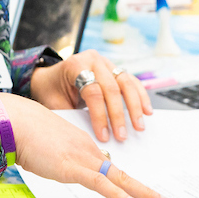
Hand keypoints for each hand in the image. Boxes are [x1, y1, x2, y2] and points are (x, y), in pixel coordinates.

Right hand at [0, 93, 172, 197]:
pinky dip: (117, 195)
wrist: (15, 122)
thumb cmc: (27, 134)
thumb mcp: (54, 151)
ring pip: (120, 181)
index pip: (114, 172)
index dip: (129, 189)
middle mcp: (91, 153)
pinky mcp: (72, 167)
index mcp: (87, 148)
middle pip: (125, 177)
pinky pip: (100, 183)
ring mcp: (83, 159)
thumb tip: (68, 170)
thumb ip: (66, 161)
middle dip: (147, 196)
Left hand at [29, 49, 152, 142]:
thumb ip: (70, 116)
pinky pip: (132, 82)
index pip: (93, 91)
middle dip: (119, 114)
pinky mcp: (115, 68)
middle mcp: (93, 60)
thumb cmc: (51, 91)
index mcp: (76, 65)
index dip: (99, 115)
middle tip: (122, 135)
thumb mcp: (53, 103)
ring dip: (135, 106)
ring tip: (139, 125)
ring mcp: (107, 62)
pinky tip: (147, 111)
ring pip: (126, 82)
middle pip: (112, 87)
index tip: (104, 136)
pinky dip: (140, 96)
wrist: (51, 77)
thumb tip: (89, 137)